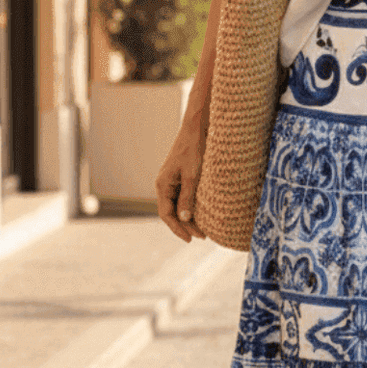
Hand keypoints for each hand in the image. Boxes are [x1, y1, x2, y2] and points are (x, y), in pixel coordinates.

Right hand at [155, 125, 205, 242]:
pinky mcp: (181, 176)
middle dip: (186, 226)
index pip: (166, 214)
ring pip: (178, 205)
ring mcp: (172, 180)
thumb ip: (187, 197)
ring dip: (189, 218)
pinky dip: (191, 207)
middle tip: (202, 236)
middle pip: (172, 212)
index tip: (190, 239)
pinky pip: (183, 196)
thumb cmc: (194, 148)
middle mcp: (164, 184)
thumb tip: (184, 218)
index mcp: (162, 184)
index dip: (178, 228)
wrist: (197, 128)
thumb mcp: (192, 175)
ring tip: (204, 229)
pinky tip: (203, 213)